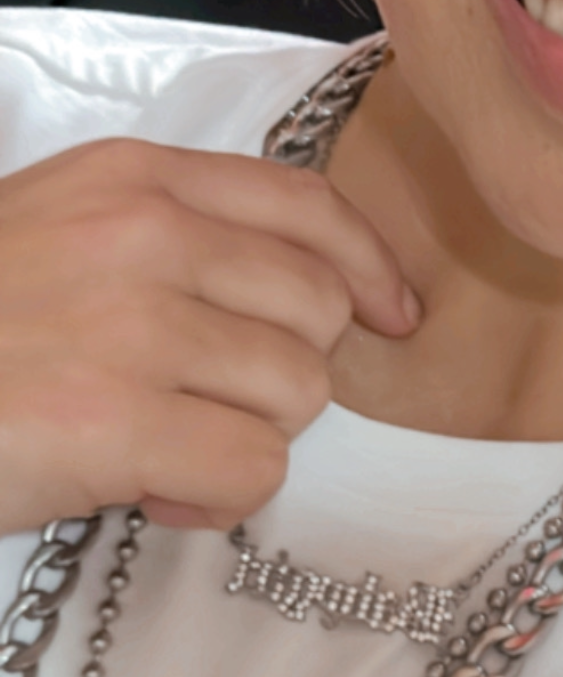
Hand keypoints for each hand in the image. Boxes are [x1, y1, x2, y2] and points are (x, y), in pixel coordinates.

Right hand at [0, 138, 421, 535]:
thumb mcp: (54, 232)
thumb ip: (165, 240)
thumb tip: (297, 301)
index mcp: (132, 177)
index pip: (307, 204)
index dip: (368, 268)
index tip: (393, 317)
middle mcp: (143, 232)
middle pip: (315, 312)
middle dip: (277, 375)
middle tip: (197, 404)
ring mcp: (131, 323)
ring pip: (296, 394)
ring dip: (241, 438)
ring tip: (157, 446)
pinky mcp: (115, 421)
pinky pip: (252, 468)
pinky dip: (213, 499)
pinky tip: (146, 489)